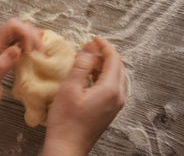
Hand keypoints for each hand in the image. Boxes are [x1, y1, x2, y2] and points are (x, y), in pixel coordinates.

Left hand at [0, 18, 43, 114]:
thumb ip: (0, 66)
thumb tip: (16, 50)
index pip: (13, 26)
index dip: (26, 35)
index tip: (30, 53)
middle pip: (20, 25)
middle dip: (33, 37)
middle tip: (40, 55)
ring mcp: (4, 45)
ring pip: (23, 31)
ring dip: (35, 40)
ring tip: (40, 56)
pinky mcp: (8, 52)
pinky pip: (23, 40)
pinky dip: (33, 44)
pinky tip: (38, 53)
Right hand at [43, 37, 126, 155]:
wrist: (67, 146)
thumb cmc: (66, 121)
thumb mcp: (70, 88)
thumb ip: (82, 65)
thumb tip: (90, 47)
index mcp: (110, 89)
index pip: (114, 59)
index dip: (104, 45)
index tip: (93, 38)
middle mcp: (118, 97)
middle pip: (117, 67)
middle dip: (104, 54)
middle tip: (88, 48)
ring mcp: (115, 105)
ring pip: (114, 76)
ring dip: (102, 65)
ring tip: (85, 61)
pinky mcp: (109, 110)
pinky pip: (110, 87)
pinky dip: (101, 76)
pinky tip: (87, 77)